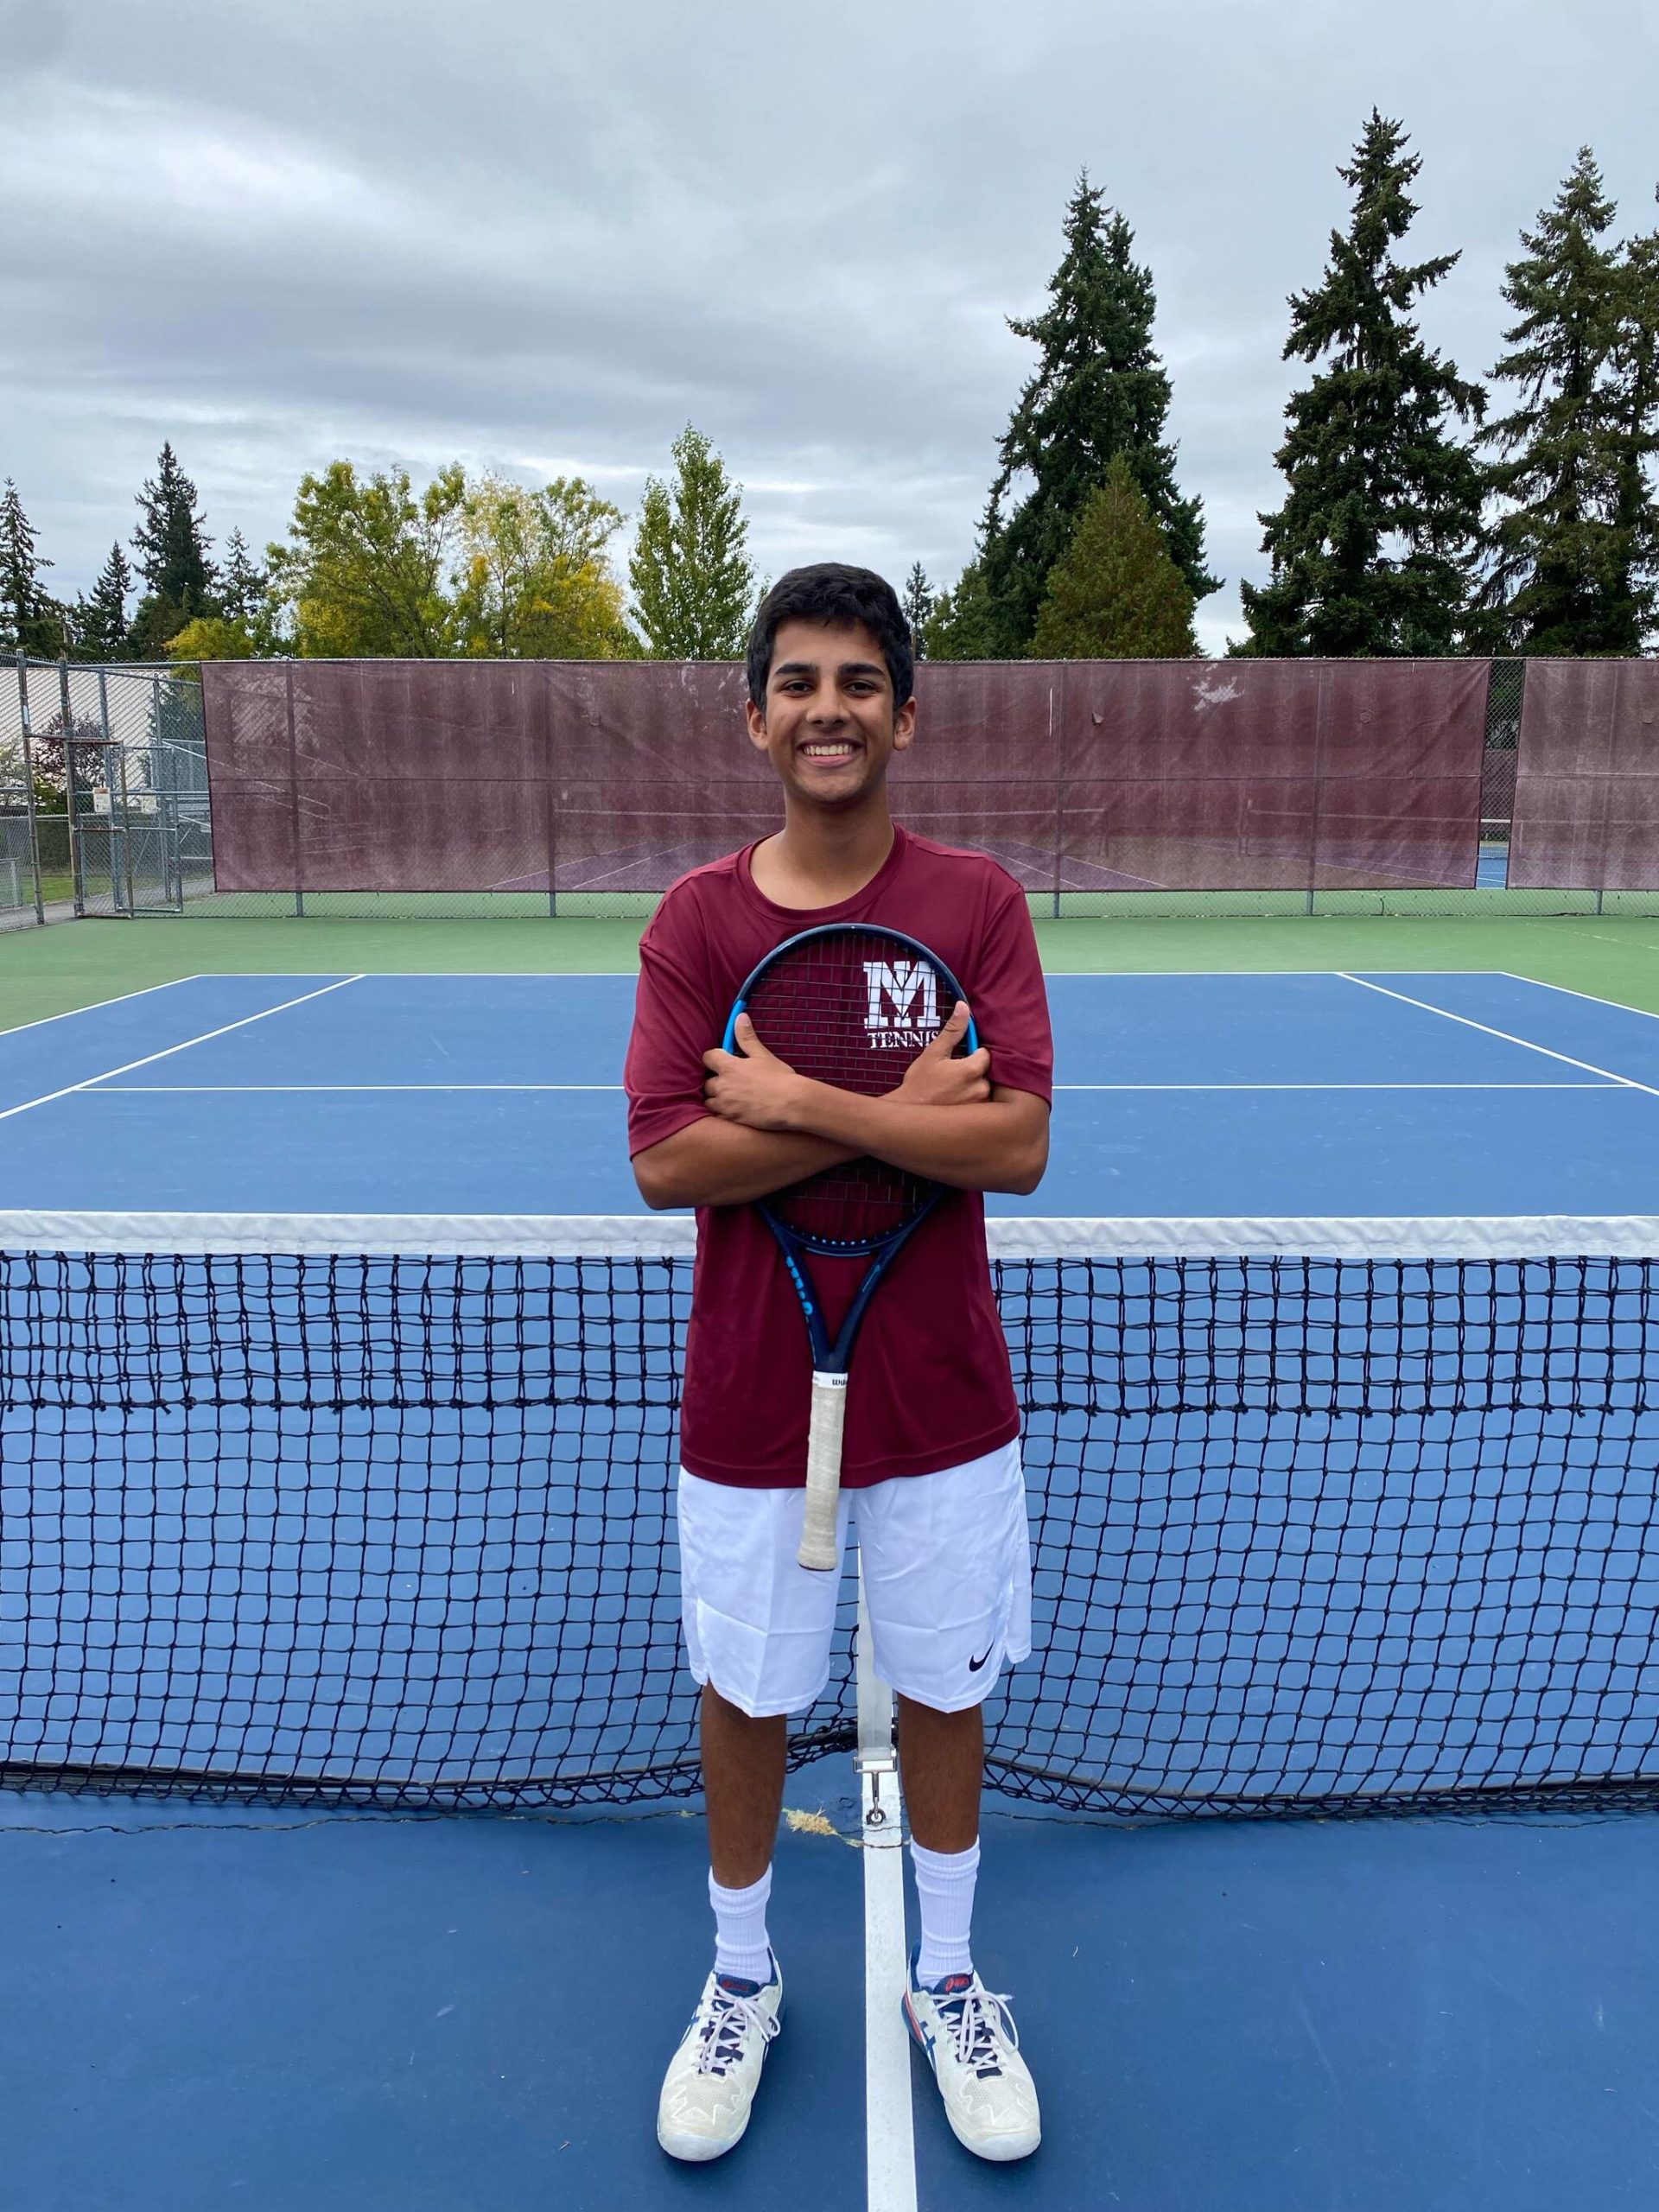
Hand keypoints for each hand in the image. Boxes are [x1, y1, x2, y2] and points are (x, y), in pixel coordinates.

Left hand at [702, 1014, 810, 1130]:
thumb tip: (740, 1017)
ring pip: (709, 1101)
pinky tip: (736, 1110)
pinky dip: (723, 1113)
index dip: (714, 1058)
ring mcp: (726, 1105)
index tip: (724, 1060)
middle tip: (731, 1081)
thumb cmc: (780, 1079)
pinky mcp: (731, 1120)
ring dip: (717, 1098)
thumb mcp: (763, 1055)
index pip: (707, 1057)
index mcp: (729, 1067)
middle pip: (707, 1082)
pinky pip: (718, 1116)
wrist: (792, 1104)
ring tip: (732, 1097)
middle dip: (716, 1081)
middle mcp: (723, 1086)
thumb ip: (747, 1037)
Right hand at [895, 999, 991, 1106]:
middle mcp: (981, 1089)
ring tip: (954, 1088)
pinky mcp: (977, 1119)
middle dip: (975, 1070)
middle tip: (954, 1074)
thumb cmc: (919, 1083)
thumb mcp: (934, 1053)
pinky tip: (957, 1100)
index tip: (960, 1057)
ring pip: (985, 1087)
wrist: (909, 1115)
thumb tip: (964, 1007)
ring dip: (974, 1085)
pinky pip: (982, 1103)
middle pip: (987, 1072)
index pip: (987, 1054)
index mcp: (972, 1070)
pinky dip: (973, 1100)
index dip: (975, 1053)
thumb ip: (953, 1030)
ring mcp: (980, 1105)